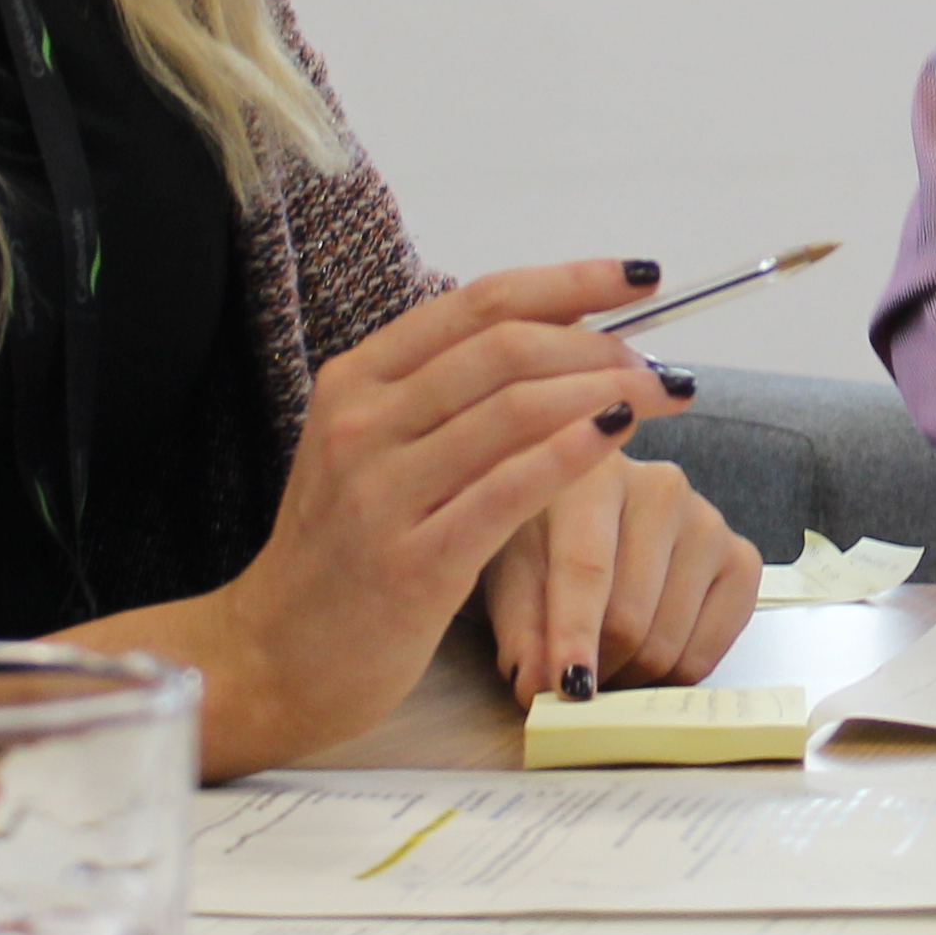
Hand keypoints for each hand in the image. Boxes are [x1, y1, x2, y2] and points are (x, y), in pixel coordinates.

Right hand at [192, 260, 673, 763]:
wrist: (270, 657)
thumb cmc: (339, 552)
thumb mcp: (371, 450)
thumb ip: (442, 396)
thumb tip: (554, 338)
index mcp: (356, 380)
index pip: (479, 302)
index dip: (571, 281)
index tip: (641, 277)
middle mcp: (364, 422)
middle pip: (507, 347)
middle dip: (601, 344)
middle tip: (662, 362)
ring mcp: (384, 491)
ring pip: (516, 408)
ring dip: (606, 390)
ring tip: (665, 394)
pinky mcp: (415, 562)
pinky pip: (510, 490)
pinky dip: (574, 452)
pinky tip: (622, 434)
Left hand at [484, 454, 762, 701]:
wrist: (597, 512)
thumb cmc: (544, 535)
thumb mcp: (509, 569)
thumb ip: (518, 625)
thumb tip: (536, 686)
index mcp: (593, 474)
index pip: (586, 567)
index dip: (573, 635)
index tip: (565, 689)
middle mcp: (663, 488)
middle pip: (630, 616)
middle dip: (597, 668)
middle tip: (573, 686)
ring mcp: (710, 523)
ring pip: (669, 641)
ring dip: (630, 676)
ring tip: (605, 665)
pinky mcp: (743, 560)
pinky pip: (710, 651)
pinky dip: (672, 674)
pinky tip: (646, 657)